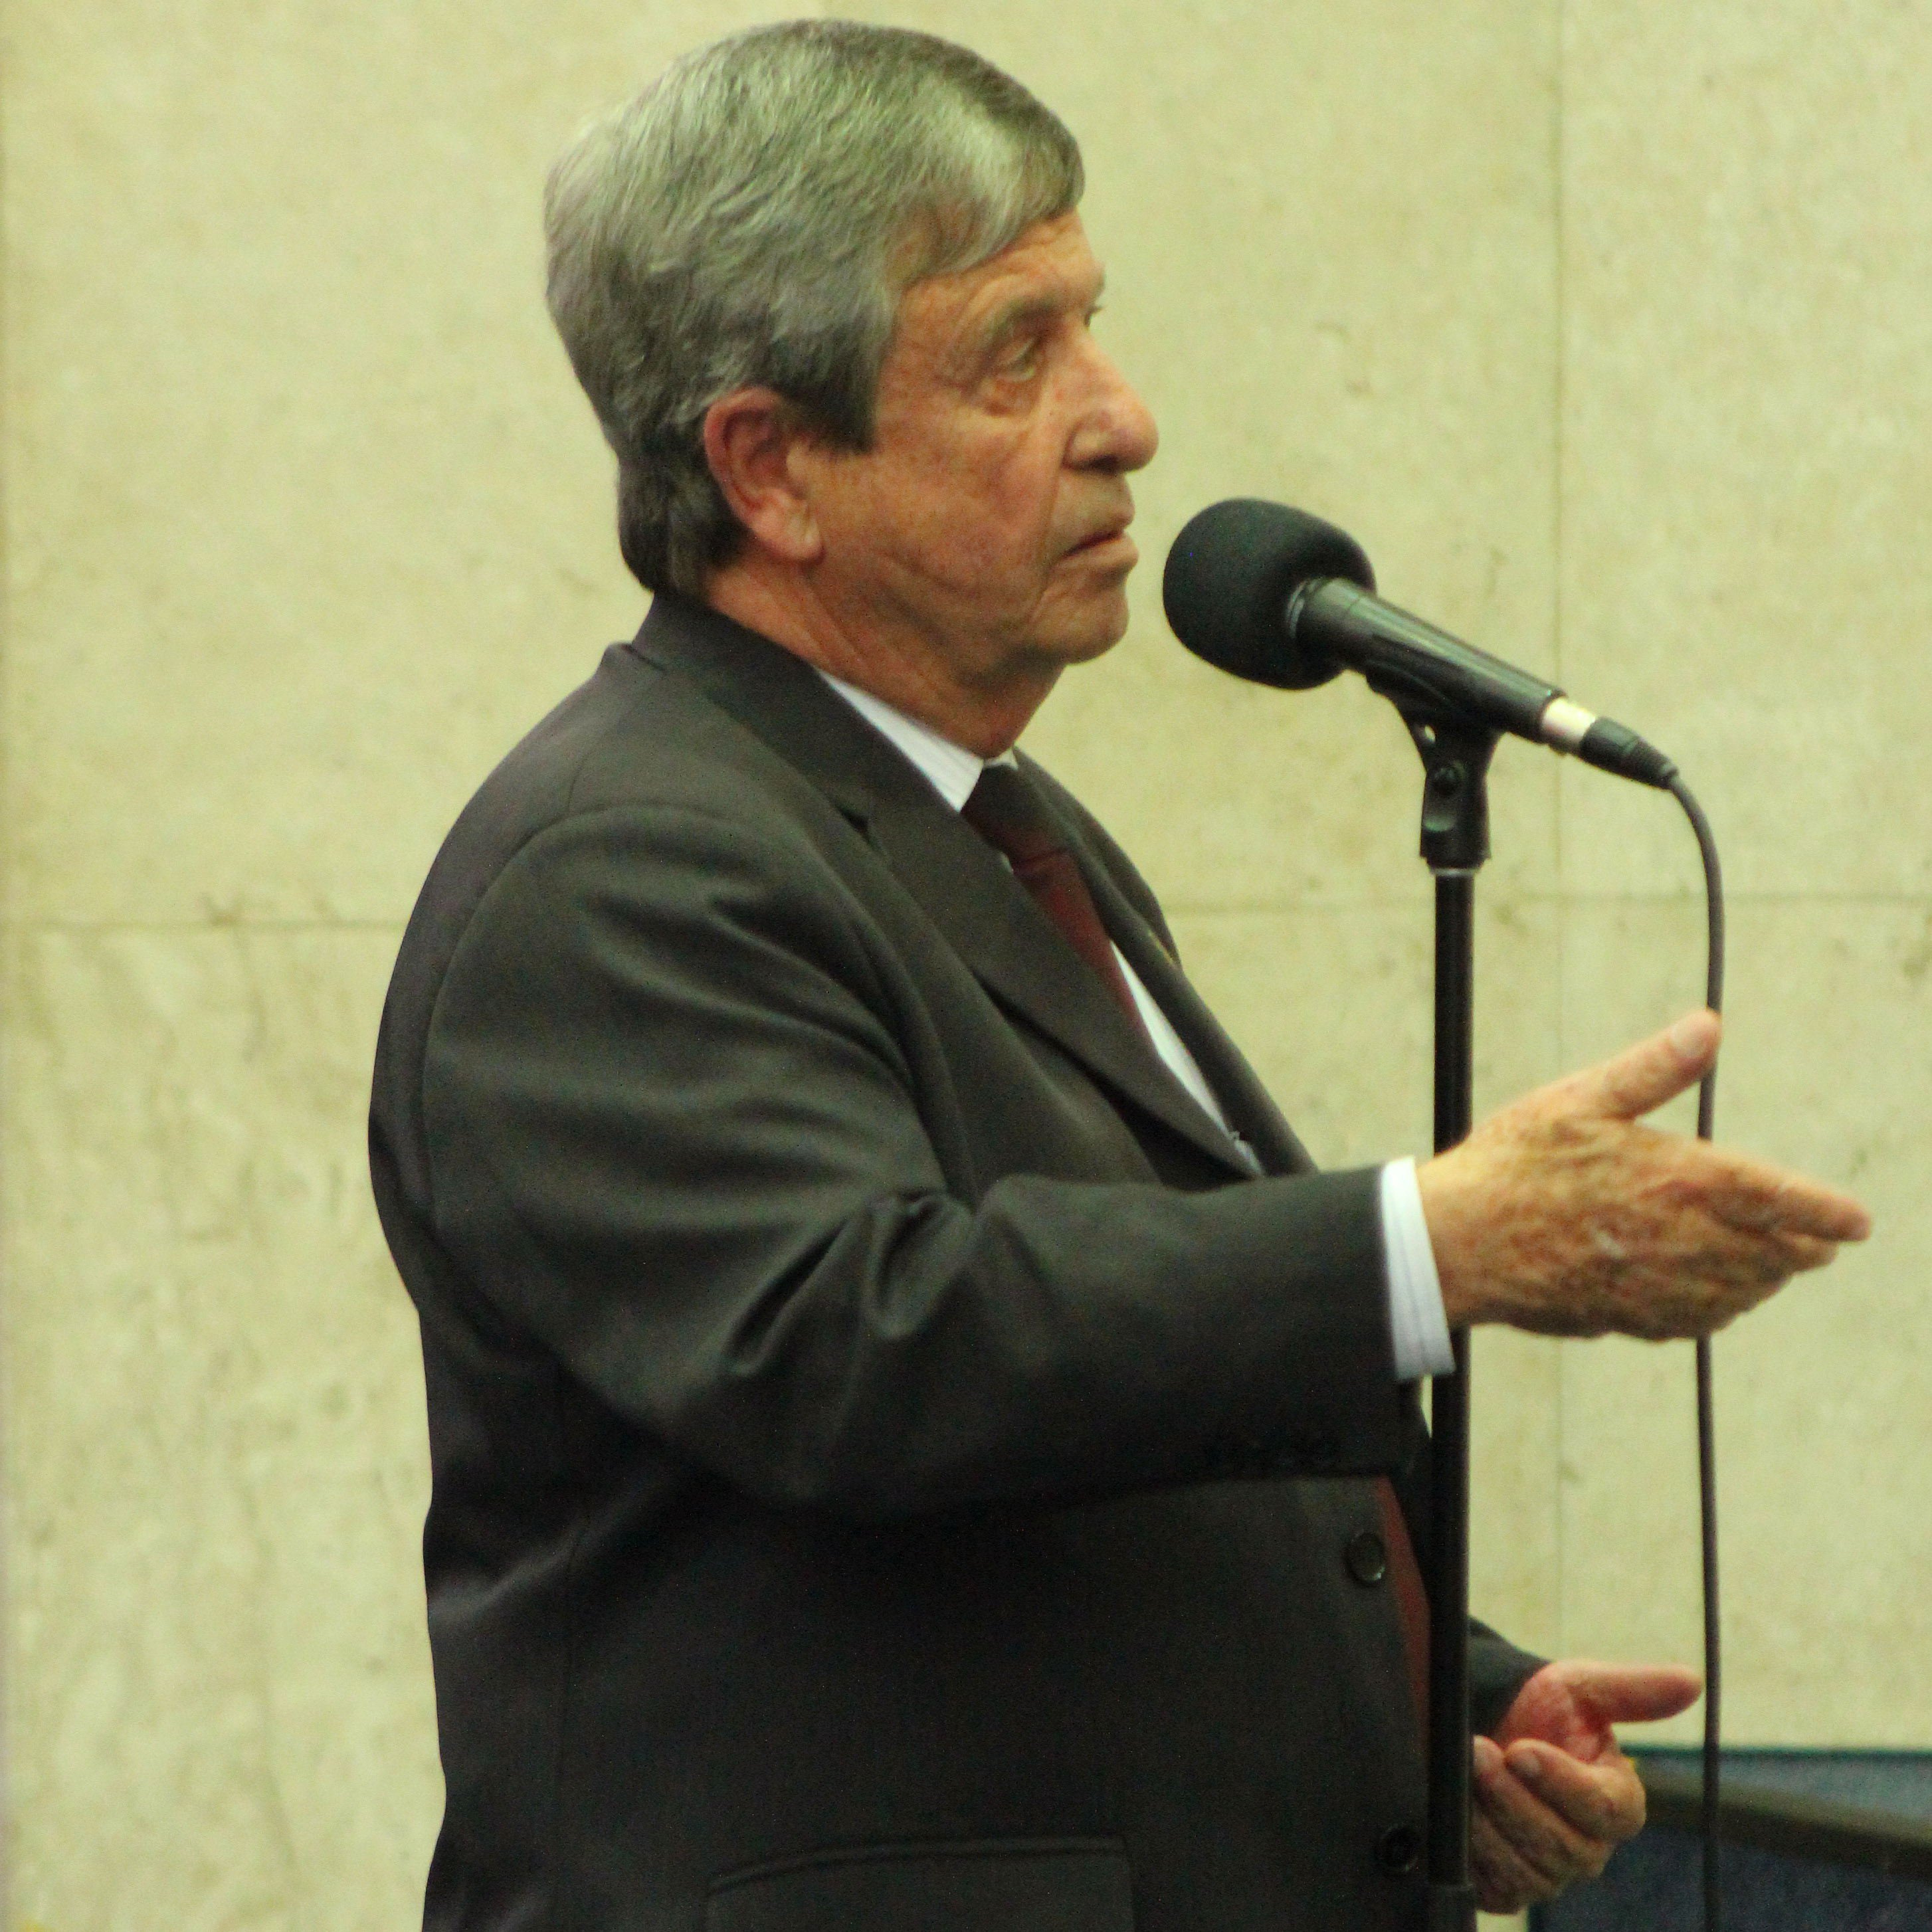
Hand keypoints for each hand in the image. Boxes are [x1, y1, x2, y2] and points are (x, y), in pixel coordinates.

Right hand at [1417, 1009, 1869, 1337]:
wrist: (1460, 1241)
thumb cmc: (1514, 1163)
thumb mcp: (1580, 1098)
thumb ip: (1653, 1068)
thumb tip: (1708, 1026)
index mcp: (1680, 1180)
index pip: (1784, 1202)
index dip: (1829, 1214)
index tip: (1857, 1223)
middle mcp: (1683, 1241)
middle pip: (1775, 1256)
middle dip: (1804, 1247)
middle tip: (1820, 1240)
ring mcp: (1660, 1288)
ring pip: (1743, 1293)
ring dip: (1766, 1278)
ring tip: (1773, 1264)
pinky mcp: (1631, 1317)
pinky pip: (1699, 1321)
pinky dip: (1721, 1308)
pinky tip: (1714, 1296)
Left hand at [1471, 1658, 1700, 1912]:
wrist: (1483, 1722)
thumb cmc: (1538, 1706)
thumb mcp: (1580, 1688)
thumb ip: (1633, 1691)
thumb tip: (1692, 1681)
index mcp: (1615, 1802)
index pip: (1605, 1811)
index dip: (1561, 1782)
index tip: (1520, 1747)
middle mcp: (1588, 1846)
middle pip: (1561, 1846)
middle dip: (1512, 1795)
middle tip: (1478, 1750)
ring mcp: (1551, 1873)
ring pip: (1528, 1869)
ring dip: (1489, 1819)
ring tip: (1465, 1774)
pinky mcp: (1510, 1888)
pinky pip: (1499, 1887)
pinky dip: (1475, 1850)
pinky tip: (1461, 1811)